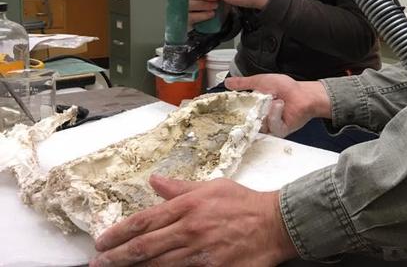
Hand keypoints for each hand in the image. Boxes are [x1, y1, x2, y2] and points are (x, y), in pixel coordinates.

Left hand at [90, 175, 295, 266]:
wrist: (275, 223)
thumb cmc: (244, 203)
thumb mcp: (212, 187)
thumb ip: (180, 188)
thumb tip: (154, 182)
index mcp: (189, 205)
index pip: (145, 220)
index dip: (119, 232)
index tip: (101, 241)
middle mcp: (190, 229)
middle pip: (144, 247)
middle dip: (116, 257)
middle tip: (97, 263)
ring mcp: (200, 253)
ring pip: (157, 265)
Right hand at [226, 74, 331, 136]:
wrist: (303, 94)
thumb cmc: (286, 87)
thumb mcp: (261, 81)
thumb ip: (243, 83)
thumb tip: (227, 82)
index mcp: (254, 107)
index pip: (238, 113)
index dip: (234, 111)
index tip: (229, 108)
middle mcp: (259, 118)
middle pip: (246, 122)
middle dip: (250, 112)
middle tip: (257, 102)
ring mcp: (269, 126)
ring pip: (259, 124)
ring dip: (267, 110)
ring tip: (276, 100)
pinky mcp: (278, 131)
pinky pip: (271, 127)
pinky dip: (275, 115)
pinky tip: (280, 105)